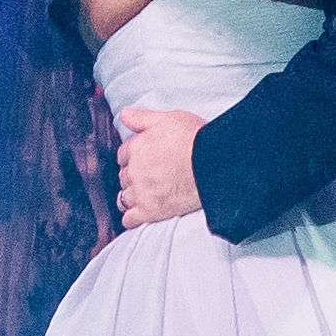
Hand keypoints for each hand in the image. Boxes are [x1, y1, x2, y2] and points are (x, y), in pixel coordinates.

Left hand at [116, 107, 204, 228]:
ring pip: (124, 198)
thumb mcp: (168, 118)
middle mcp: (134, 171)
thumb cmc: (194, 140)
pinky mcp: (150, 211)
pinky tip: (139, 215)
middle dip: (134, 176)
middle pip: (124, 176)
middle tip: (150, 176)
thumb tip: (124, 115)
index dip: (133, 156)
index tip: (144, 159)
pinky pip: (130, 219)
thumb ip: (142, 118)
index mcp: (136, 148)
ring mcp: (141, 193)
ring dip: (131, 196)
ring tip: (144, 195)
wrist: (212, 164)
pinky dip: (132, 218)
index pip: (123, 155)